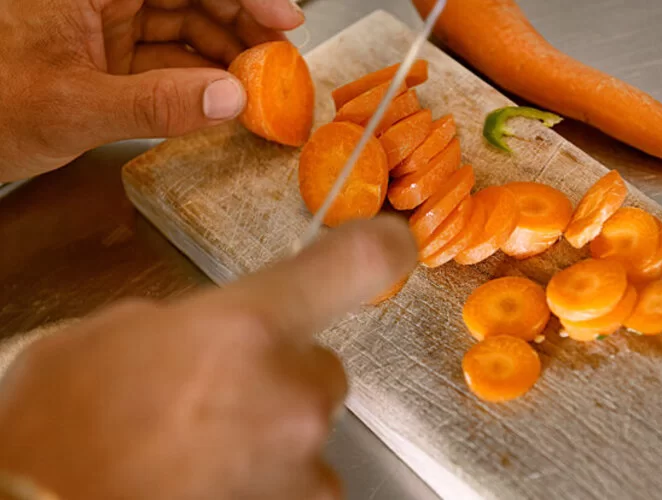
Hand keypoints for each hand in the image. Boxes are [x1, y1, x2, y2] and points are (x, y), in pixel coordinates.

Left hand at [0, 0, 303, 181]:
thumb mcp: (76, 108)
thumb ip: (158, 103)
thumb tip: (230, 99)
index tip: (285, 19)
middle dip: (241, 26)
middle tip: (280, 61)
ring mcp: (105, 27)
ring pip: (184, 28)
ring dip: (225, 57)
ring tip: (259, 87)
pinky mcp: (107, 60)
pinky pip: (167, 61)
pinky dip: (198, 80)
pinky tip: (223, 99)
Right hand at [0, 217, 416, 499]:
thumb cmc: (61, 427)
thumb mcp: (118, 335)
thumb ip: (195, 322)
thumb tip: (224, 335)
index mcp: (245, 325)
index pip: (354, 267)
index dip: (384, 247)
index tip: (396, 242)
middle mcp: (291, 390)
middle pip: (320, 365)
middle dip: (281, 373)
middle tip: (215, 391)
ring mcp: (302, 461)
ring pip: (307, 425)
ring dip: (271, 428)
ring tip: (198, 444)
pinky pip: (298, 477)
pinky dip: (268, 475)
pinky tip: (210, 477)